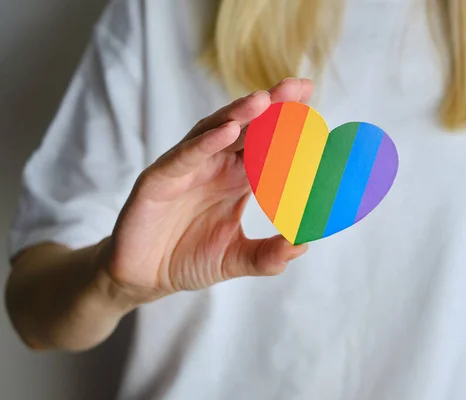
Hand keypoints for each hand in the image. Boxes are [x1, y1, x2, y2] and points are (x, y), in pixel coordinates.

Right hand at [102, 78, 312, 300]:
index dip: (287, 122)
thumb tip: (302, 244)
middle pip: (244, 128)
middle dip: (270, 105)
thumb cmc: (188, 258)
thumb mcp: (235, 259)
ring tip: (264, 100)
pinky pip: (183, 157)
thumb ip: (267, 256)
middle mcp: (214, 166)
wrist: (145, 278)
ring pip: (213, 132)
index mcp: (236, 178)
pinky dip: (205, 143)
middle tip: (296, 86)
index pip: (266, 143)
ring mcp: (186, 169)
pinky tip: (227, 131)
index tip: (312, 100)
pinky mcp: (158, 180)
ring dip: (238, 114)